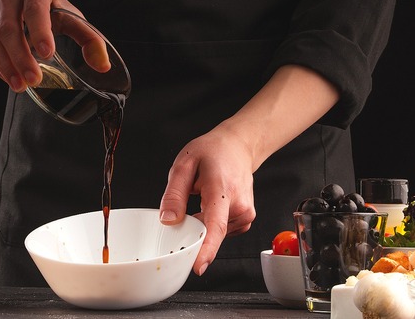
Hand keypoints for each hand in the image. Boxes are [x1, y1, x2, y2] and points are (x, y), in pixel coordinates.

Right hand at [0, 0, 109, 91]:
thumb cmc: (41, 3)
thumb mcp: (64, 10)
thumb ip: (86, 36)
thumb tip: (103, 66)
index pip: (35, 10)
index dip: (40, 31)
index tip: (48, 53)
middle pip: (10, 29)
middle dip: (21, 57)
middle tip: (34, 80)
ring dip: (6, 65)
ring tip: (20, 86)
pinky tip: (9, 79)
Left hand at [159, 123, 256, 275]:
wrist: (237, 146)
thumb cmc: (212, 153)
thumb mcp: (184, 165)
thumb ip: (174, 194)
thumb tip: (168, 221)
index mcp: (221, 190)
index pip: (215, 226)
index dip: (206, 249)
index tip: (197, 266)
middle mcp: (239, 205)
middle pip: (211, 232)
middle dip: (193, 229)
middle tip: (189, 201)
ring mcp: (245, 214)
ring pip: (215, 232)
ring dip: (202, 222)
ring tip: (204, 196)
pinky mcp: (245, 220)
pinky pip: (221, 230)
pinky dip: (212, 222)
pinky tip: (212, 204)